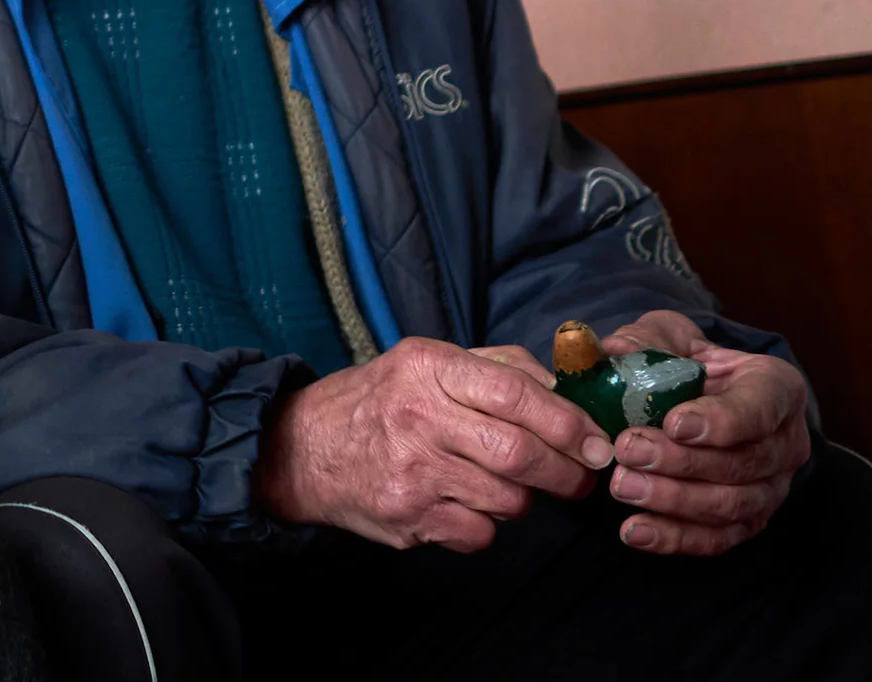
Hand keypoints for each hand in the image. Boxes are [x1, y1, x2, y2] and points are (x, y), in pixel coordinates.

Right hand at [254, 337, 613, 550]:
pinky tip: (462, 504)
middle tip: (580, 478)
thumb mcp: (426, 363)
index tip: (597, 443)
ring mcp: (410, 471)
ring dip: (522, 500)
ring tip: (502, 485)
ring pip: (509, 501)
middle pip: (521, 455)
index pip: (518, 395)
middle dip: (567, 473)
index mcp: (427, 367)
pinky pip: (480, 534)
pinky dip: (485, 526)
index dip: (571, 424)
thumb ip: (498, 368)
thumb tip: (568, 392)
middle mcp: (417, 416)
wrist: (300, 448)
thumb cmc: (379, 402)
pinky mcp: (407, 517)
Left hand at [600, 310, 810, 555]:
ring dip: (674, 500)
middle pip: (743, 463)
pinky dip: (676, 538)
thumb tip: (612, 351)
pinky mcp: (747, 519)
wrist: (693, 397)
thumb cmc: (683, 362)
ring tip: (623, 487)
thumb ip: (644, 340)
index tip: (675, 424)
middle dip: (682, 462)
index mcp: (776, 388)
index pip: (760, 408)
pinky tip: (635, 531)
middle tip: (628, 451)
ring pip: (732, 505)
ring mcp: (771, 486)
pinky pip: (718, 538)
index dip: (722, 421)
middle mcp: (785, 442)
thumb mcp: (666, 336)